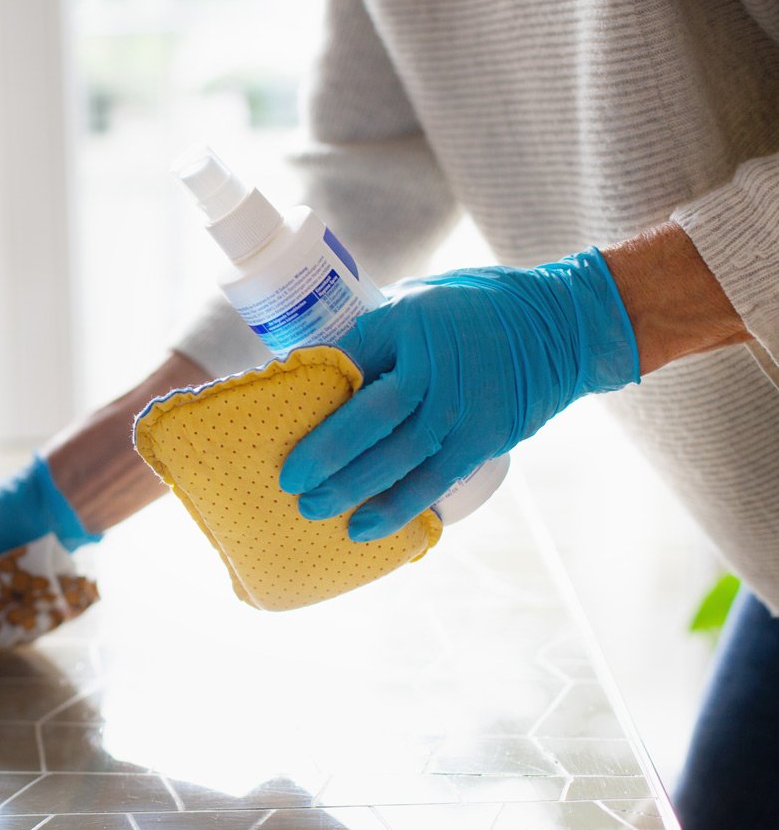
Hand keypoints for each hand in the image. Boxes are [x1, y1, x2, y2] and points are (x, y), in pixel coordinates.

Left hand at [279, 248, 639, 541]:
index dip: (306, 393)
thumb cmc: (470, 310)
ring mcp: (462, 404)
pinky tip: (364, 527)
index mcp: (405, 320)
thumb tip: (308, 369)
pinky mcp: (485, 437)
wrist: (560, 325)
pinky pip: (435, 479)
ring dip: (353, 489)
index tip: (270, 420)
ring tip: (314, 510)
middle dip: (324, 454)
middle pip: (369, 417)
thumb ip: (371, 335)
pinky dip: (399, 507)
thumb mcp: (416, 301)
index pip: (344, 359)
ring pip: (399, 456)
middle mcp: (434, 364)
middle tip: (287, 482)